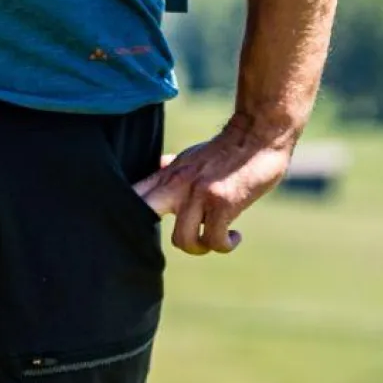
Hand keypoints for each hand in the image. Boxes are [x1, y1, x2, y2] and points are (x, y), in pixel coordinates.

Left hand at [135, 115, 297, 255]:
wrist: (256, 134)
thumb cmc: (225, 148)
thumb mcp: (191, 156)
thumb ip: (173, 168)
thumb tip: (159, 167)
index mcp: (168, 175)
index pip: (134, 195)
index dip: (126, 214)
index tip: (135, 229)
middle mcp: (178, 184)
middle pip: (145, 213)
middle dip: (151, 236)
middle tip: (183, 239)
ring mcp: (199, 194)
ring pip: (183, 241)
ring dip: (200, 248)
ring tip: (213, 239)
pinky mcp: (222, 203)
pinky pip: (215, 241)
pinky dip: (226, 245)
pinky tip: (235, 236)